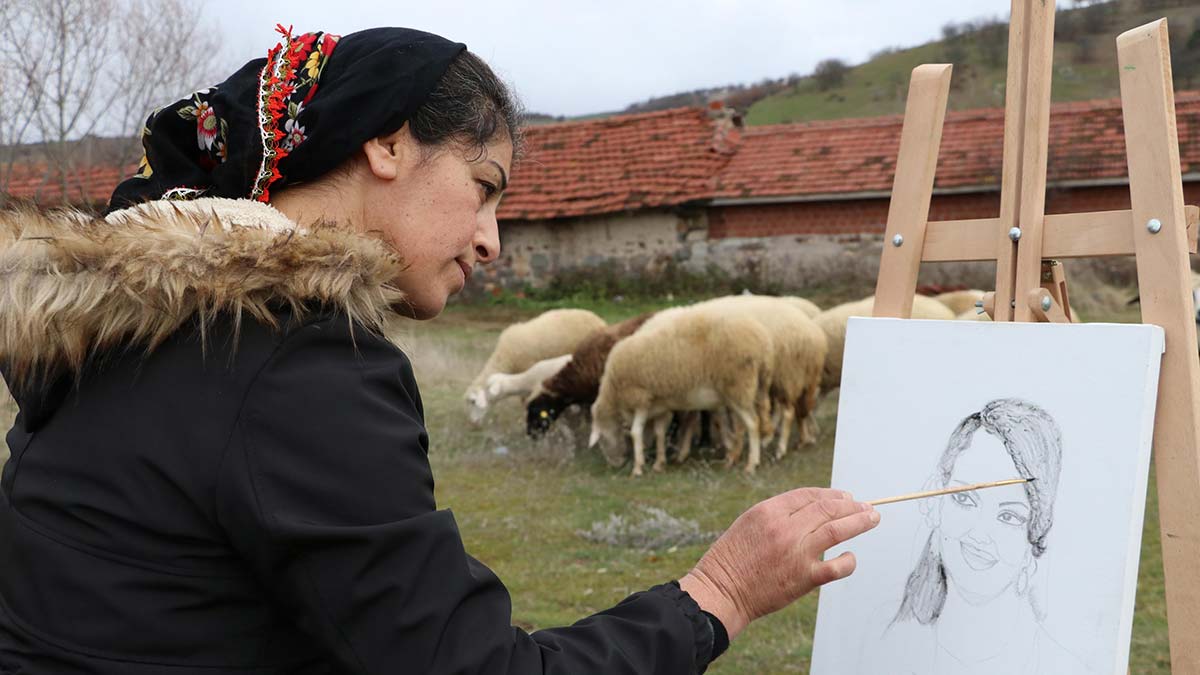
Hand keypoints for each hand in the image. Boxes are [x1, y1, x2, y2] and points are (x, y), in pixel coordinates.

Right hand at [678, 487, 879, 639]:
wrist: (722, 590)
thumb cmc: (733, 557)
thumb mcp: (749, 523)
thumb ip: (778, 515)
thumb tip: (812, 510)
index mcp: (768, 511)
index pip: (809, 495)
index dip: (831, 494)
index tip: (845, 497)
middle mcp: (785, 528)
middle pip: (827, 508)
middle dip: (851, 505)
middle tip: (867, 507)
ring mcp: (796, 552)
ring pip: (837, 530)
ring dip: (859, 522)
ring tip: (872, 518)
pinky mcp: (804, 578)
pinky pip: (836, 566)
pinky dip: (849, 561)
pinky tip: (851, 557)